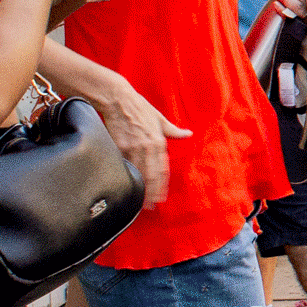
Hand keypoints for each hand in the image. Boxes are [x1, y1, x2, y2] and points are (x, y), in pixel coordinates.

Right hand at [88, 79, 192, 208]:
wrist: (118, 100)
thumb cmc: (139, 108)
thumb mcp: (160, 119)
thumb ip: (173, 130)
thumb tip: (188, 134)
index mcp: (159, 141)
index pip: (162, 169)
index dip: (162, 185)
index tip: (161, 198)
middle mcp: (147, 146)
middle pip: (151, 175)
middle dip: (152, 193)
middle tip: (151, 207)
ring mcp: (132, 147)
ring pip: (138, 173)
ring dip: (140, 189)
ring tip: (140, 203)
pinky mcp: (118, 146)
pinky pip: (124, 165)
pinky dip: (126, 177)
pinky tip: (126, 187)